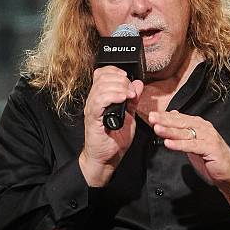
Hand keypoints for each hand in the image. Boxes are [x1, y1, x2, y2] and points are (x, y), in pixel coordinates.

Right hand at [79, 66, 143, 186]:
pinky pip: (99, 100)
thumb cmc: (114, 139)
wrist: (107, 157)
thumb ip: (133, 100)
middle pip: (103, 76)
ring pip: (102, 86)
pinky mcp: (92, 117)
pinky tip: (123, 99)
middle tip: (131, 91)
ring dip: (119, 87)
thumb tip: (138, 84)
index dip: (115, 71)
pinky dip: (112, 96)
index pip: (102, 73)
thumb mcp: (129, 115)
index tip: (128, 78)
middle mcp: (94, 100)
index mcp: (101, 97)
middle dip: (121, 80)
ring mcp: (92, 108)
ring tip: (129, 96)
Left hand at [148, 110, 229, 211]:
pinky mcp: (210, 148)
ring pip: (186, 133)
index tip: (151, 115)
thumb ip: (184, 131)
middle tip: (151, 118)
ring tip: (156, 128)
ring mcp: (208, 137)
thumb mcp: (194, 143)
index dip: (165, 116)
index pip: (180, 118)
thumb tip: (172, 117)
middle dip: (165, 120)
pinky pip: (192, 145)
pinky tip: (168, 143)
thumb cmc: (212, 159)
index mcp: (200, 125)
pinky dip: (179, 144)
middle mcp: (204, 128)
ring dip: (170, 130)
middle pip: (181, 123)